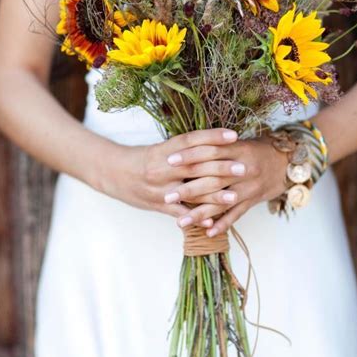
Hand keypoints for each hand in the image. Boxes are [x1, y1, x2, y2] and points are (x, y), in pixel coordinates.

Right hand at [95, 128, 240, 223]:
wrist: (112, 172)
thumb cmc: (142, 159)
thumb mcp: (162, 148)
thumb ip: (185, 148)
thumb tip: (214, 141)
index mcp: (165, 149)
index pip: (192, 140)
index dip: (213, 137)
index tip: (234, 135)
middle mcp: (163, 166)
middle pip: (196, 166)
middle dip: (222, 167)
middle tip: (244, 167)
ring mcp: (161, 187)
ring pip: (190, 191)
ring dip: (214, 195)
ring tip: (235, 196)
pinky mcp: (157, 204)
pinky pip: (179, 212)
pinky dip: (196, 216)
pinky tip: (212, 220)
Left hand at [164, 135, 286, 234]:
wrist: (287, 162)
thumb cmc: (256, 151)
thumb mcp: (238, 143)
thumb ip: (216, 145)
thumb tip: (185, 146)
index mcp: (238, 149)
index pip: (210, 151)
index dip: (189, 156)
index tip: (169, 161)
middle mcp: (244, 168)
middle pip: (213, 179)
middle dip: (188, 189)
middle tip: (167, 197)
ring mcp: (249, 186)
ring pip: (222, 201)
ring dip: (200, 213)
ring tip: (180, 222)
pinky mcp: (254, 200)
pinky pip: (237, 214)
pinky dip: (223, 224)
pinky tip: (208, 232)